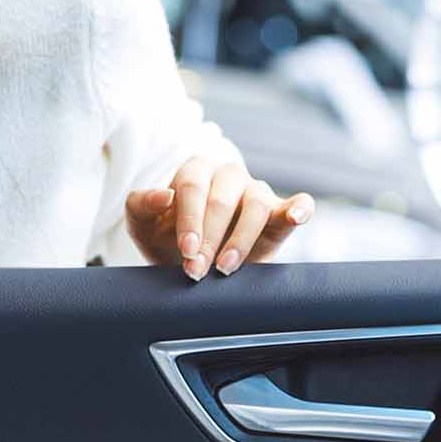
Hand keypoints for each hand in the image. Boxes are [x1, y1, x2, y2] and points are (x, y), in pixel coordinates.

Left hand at [124, 157, 312, 280]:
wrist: (192, 264)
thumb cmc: (166, 240)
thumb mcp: (142, 226)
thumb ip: (140, 205)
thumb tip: (164, 195)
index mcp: (195, 170)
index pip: (193, 186)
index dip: (189, 219)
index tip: (186, 250)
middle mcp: (228, 175)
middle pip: (222, 199)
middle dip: (209, 238)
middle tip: (197, 270)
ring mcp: (256, 191)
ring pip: (256, 205)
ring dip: (241, 239)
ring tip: (226, 268)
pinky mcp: (279, 212)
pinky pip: (297, 203)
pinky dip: (300, 208)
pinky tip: (296, 216)